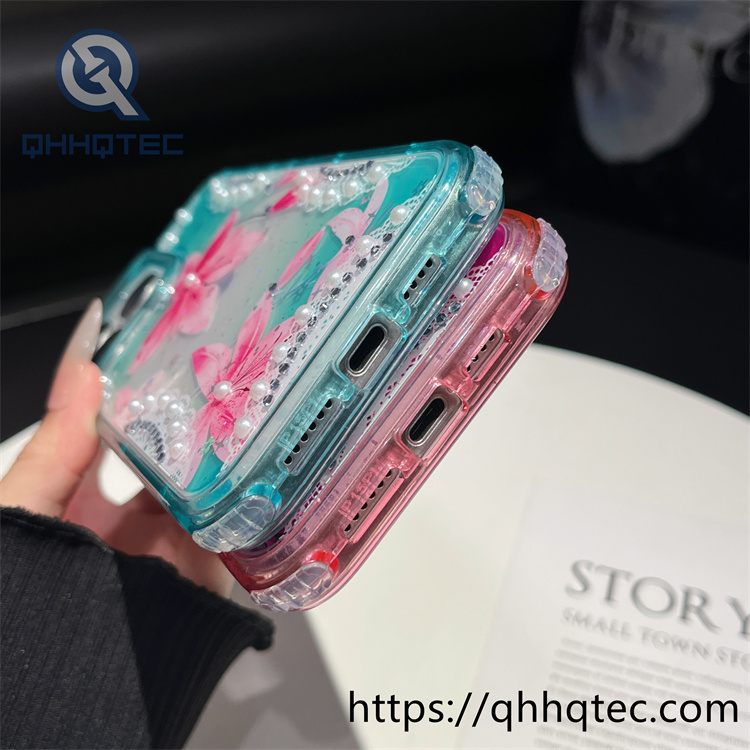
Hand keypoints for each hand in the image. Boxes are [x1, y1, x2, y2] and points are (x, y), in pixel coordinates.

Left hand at [0, 300, 232, 597]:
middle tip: (224, 363)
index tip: (171, 343)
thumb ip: (56, 443)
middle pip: (180, 449)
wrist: (66, 681)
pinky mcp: (208, 569)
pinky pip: (238, 523)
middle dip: (200, 413)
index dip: (147, 387)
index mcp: (89, 492)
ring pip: (214, 481)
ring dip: (229, 448)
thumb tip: (83, 367)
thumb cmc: (24, 590)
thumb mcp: (26, 506)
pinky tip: (258, 456)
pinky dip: (249, 492)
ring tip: (248, 399)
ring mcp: (176, 539)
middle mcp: (137, 513)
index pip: (127, 425)